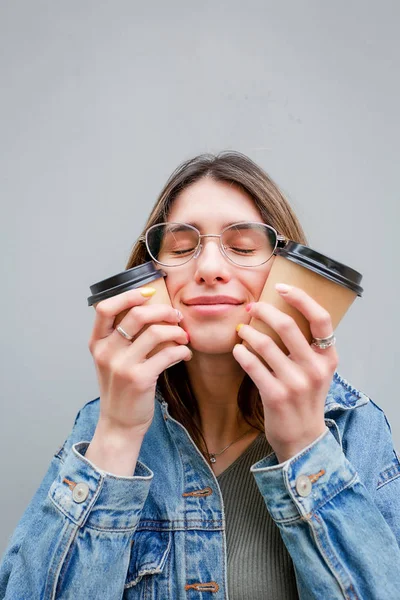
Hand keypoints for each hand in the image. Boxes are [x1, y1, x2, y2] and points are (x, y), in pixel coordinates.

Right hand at [88, 288, 191, 438]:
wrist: (119, 424)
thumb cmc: (120, 388)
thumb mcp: (111, 360)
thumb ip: (122, 337)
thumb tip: (152, 309)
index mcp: (97, 343)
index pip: (105, 308)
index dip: (128, 295)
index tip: (149, 293)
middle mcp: (106, 352)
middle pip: (137, 315)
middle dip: (163, 311)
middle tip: (177, 316)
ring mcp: (122, 366)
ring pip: (155, 333)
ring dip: (176, 331)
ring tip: (184, 337)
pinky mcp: (139, 379)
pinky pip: (167, 354)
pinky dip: (181, 350)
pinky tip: (184, 354)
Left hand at [232, 284, 337, 462]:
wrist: (303, 439)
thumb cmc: (306, 399)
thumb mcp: (316, 371)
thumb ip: (306, 346)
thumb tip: (279, 312)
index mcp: (328, 358)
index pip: (321, 319)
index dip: (301, 298)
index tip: (281, 287)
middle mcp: (315, 368)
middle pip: (287, 326)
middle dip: (264, 311)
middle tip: (251, 307)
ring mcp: (296, 383)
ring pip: (264, 344)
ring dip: (247, 332)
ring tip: (241, 330)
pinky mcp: (276, 395)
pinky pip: (252, 365)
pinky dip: (241, 353)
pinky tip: (238, 350)